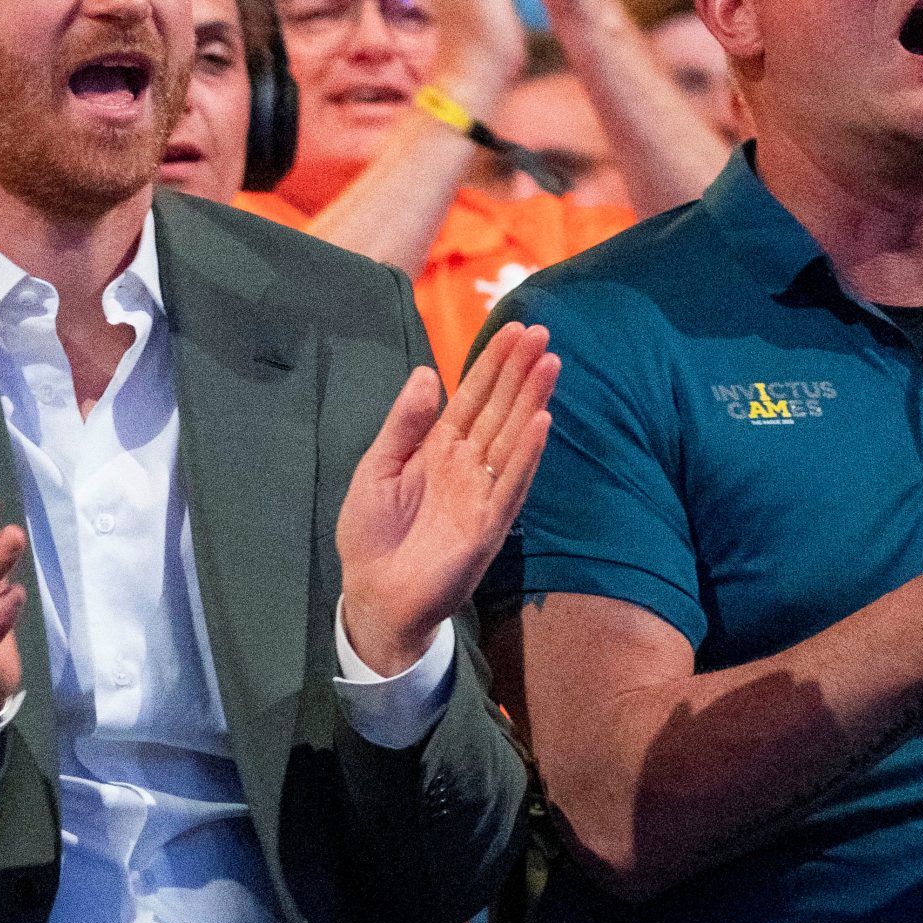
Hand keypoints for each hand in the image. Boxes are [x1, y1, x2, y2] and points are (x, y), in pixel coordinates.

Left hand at [338, 322, 558, 674]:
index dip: (493, 364)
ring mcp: (481, 494)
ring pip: (511, 439)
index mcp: (439, 448)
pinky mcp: (487, 526)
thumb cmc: (372, 533)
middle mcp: (467, 465)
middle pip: (499, 410)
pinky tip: (541, 423)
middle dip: (520, 372)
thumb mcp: (378, 467)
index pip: (473, 397)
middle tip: (542, 333)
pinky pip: (510, 485)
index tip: (515, 329)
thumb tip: (427, 373)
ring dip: (531, 403)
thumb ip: (404, 424)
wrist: (373, 594)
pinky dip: (525, 456)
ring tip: (550, 365)